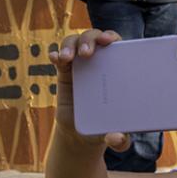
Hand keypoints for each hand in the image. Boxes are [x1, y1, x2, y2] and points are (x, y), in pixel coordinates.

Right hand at [47, 30, 127, 150]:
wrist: (84, 135)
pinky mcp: (65, 73)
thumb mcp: (117, 137)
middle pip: (95, 37)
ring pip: (75, 42)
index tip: (108, 41)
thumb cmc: (107, 128)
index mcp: (118, 69)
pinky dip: (56, 54)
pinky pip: (59, 57)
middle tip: (87, 52)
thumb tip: (116, 139)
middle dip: (90, 38)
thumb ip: (121, 140)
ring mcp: (82, 66)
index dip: (112, 37)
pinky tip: (55, 58)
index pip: (117, 45)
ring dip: (71, 44)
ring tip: (67, 58)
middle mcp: (100, 62)